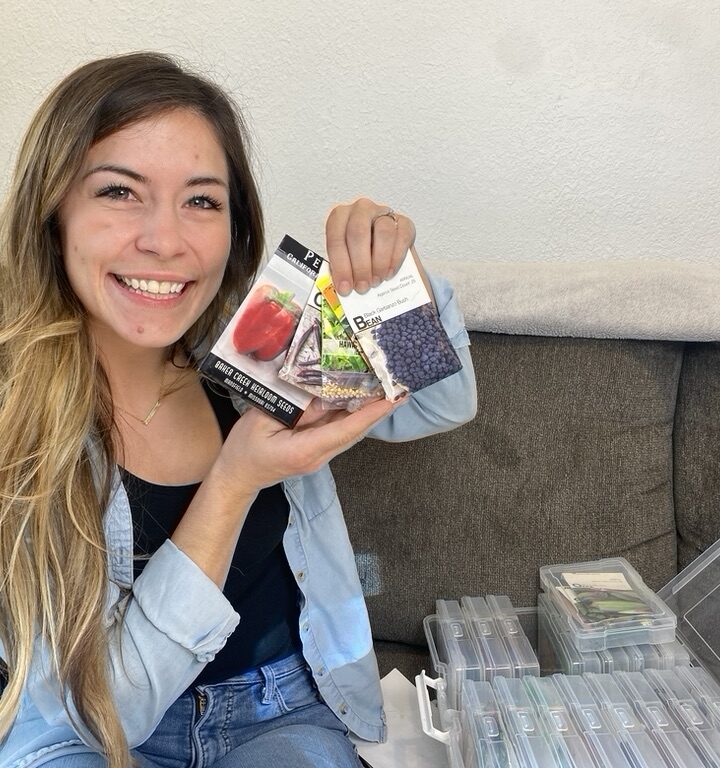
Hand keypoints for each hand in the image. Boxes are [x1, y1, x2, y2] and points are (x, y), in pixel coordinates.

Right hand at [213, 395, 398, 498]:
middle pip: (355, 432)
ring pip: (349, 432)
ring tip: (387, 390)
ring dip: (369, 412)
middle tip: (400, 389)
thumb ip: (293, 409)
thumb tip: (322, 395)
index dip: (371, 414)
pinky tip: (360, 399)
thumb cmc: (244, 450)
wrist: (237, 478)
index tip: (392, 399)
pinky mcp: (316, 449)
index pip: (346, 431)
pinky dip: (352, 415)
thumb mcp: (262, 421)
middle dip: (378, 411)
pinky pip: (338, 431)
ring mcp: (319, 455)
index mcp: (305, 451)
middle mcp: (319, 456)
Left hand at [325, 197, 415, 294]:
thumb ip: (345, 270)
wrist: (384, 256)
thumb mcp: (347, 262)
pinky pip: (402, 236)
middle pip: (358, 232)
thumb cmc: (361, 258)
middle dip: (360, 265)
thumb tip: (346, 287)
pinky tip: (389, 272)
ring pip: (383, 232)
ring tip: (376, 281)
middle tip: (362, 286)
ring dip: (379, 261)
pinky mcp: (404, 222)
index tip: (345, 288)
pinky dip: (396, 257)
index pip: (336, 238)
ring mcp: (383, 213)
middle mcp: (360, 210)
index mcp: (340, 217)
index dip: (340, 266)